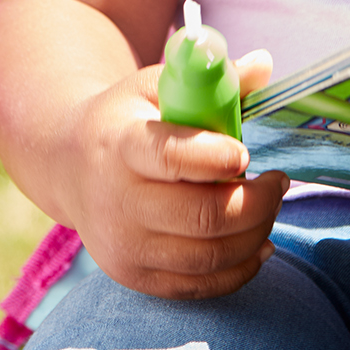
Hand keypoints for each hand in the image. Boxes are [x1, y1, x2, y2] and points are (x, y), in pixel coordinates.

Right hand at [67, 51, 286, 299]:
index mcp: (122, 145)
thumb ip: (212, 79)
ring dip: (257, 232)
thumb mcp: (158, 87)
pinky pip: (202, 285)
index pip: (172, 157)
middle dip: (258, 201)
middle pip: (203, 216)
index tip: (245, 153)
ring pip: (210, 256)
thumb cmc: (128, 120)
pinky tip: (258, 241)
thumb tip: (264, 64)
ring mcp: (124, 247)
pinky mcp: (135, 276)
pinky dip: (241, 267)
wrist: (70, 167)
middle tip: (279, 182)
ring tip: (270, 206)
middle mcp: (117, 202)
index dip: (218, 158)